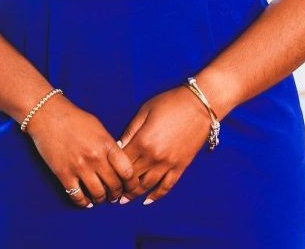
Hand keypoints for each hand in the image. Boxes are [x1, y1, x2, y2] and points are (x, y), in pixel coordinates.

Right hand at [25, 94, 139, 207]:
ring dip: (102, 199)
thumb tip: (118, 162)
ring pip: (98, 194)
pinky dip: (84, 202)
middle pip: (114, 185)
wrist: (48, 115)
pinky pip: (77, 197)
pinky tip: (86, 200)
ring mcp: (79, 167)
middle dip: (117, 193)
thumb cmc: (74, 118)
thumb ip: (109, 145)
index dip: (131, 182)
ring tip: (101, 198)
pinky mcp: (64, 174)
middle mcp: (95, 157)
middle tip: (115, 194)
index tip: (130, 185)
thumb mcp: (98, 127)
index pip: (127, 171)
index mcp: (106, 143)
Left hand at [116, 86, 211, 204]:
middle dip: (120, 186)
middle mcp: (154, 157)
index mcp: (142, 141)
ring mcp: (168, 164)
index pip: (122, 162)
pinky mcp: (180, 167)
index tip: (105, 175)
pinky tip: (147, 201)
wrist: (199, 106)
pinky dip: (156, 196)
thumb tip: (117, 146)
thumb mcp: (145, 111)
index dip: (112, 170)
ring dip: (134, 195)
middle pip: (132, 178)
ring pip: (147, 186)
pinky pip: (167, 186)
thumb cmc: (170, 103)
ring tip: (124, 200)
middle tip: (111, 192)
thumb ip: (130, 130)